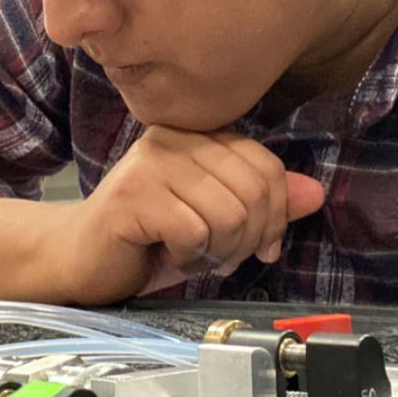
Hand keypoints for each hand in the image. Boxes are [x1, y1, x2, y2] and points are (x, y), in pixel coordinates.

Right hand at [55, 126, 324, 303]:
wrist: (81, 259)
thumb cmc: (149, 240)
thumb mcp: (218, 222)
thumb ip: (265, 205)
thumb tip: (315, 194)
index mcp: (198, 136)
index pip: (267, 165)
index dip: (276, 214)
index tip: (260, 246)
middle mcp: (174, 139)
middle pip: (253, 189)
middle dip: (248, 238)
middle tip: (223, 256)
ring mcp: (150, 163)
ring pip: (228, 211)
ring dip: (219, 250)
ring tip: (195, 254)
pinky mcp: (131, 195)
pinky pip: (194, 229)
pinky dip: (190, 255)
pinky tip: (169, 253)